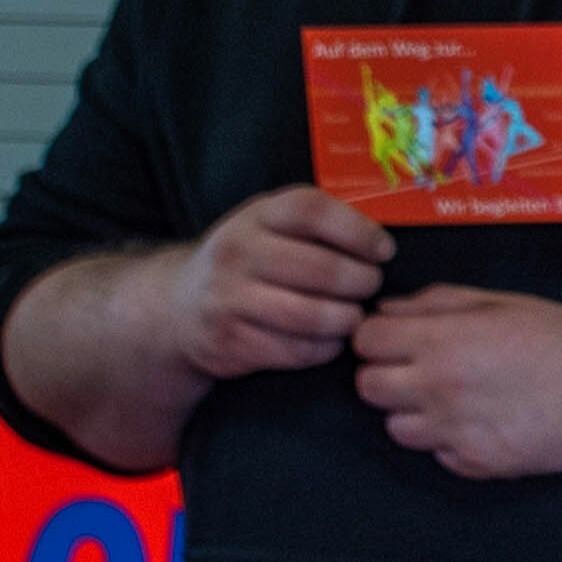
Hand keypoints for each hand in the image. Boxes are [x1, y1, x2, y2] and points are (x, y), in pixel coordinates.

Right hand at [170, 186, 395, 377]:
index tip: (383, 250)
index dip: (358, 231)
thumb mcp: (270, 226)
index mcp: (256, 216)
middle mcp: (237, 252)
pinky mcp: (229, 340)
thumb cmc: (249, 262)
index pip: (312, 211)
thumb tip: (381, 244)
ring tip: (352, 315)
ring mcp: (229, 298)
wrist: (179, 306)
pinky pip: (295, 350)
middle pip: (322, 269)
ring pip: (312, 316)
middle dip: (361, 281)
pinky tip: (328, 340)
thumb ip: (318, 225)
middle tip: (369, 286)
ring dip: (346, 319)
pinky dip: (323, 348)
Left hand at [347, 286, 561, 480]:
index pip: (364, 340)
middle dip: (388, 377)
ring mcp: (455, 429)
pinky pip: (439, 455)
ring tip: (459, 401)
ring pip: (396, 428)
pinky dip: (454, 442)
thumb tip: (388, 311)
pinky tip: (486, 423)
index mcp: (442, 339)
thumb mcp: (499, 302)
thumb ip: (436, 302)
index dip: (378, 339)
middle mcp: (439, 386)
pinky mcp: (476, 462)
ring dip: (417, 414)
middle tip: (424, 372)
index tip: (397, 342)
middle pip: (368, 387)